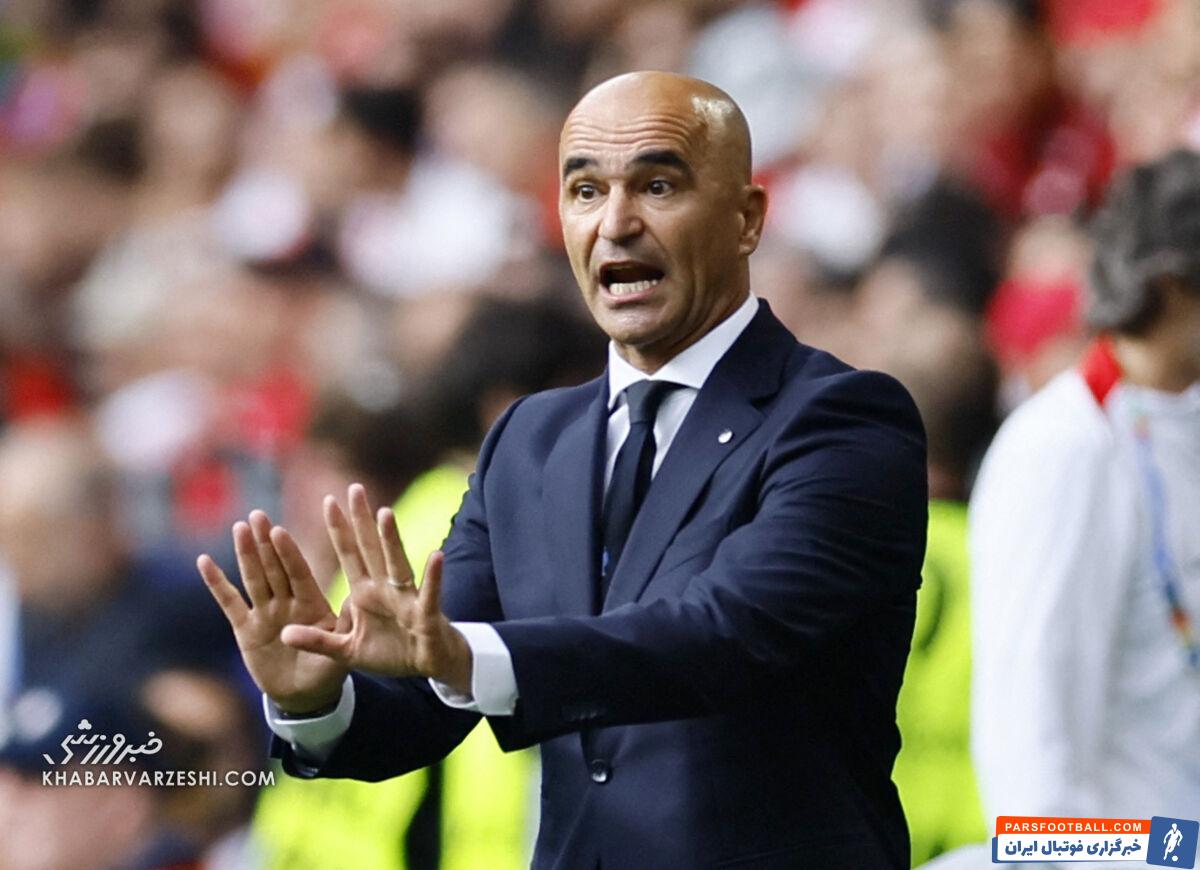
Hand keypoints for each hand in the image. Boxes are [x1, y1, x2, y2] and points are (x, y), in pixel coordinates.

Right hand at [198, 511, 347, 714]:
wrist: (306, 694)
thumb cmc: (328, 671)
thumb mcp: (341, 652)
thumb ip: (340, 633)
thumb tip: (350, 609)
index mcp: (312, 604)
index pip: (299, 574)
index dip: (289, 554)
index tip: (280, 531)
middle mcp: (287, 603)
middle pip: (275, 568)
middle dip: (266, 543)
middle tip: (257, 515)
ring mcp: (266, 613)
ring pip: (254, 578)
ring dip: (246, 554)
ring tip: (239, 527)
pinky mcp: (245, 629)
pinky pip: (230, 602)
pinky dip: (217, 583)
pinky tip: (204, 561)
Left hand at [276, 484, 472, 693]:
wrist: (427, 666)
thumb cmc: (390, 652)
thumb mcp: (346, 650)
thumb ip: (317, 641)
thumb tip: (283, 634)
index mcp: (365, 593)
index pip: (350, 555)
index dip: (339, 530)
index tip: (329, 501)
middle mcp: (385, 588)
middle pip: (371, 549)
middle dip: (362, 520)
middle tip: (355, 488)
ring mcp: (406, 599)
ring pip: (397, 563)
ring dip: (391, 540)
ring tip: (384, 513)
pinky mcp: (425, 615)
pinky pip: (429, 594)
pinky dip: (433, 576)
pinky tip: (435, 556)